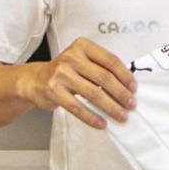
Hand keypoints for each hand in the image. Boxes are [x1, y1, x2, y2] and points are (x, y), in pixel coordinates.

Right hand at [20, 37, 136, 128]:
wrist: (35, 80)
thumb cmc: (65, 71)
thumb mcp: (82, 60)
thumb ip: (101, 68)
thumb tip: (127, 87)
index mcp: (83, 46)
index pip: (110, 60)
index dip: (125, 76)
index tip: (134, 88)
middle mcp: (71, 57)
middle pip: (104, 78)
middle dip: (121, 94)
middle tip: (131, 104)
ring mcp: (61, 74)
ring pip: (93, 94)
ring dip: (110, 107)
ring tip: (121, 115)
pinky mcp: (54, 91)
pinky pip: (77, 107)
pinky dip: (92, 117)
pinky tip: (102, 123)